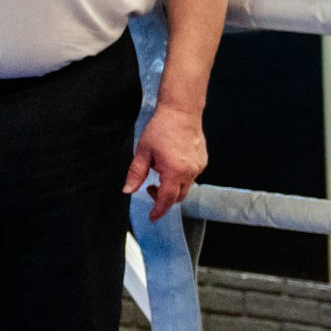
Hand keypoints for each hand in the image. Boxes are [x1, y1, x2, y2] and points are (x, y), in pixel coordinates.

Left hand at [125, 103, 207, 221]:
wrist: (182, 113)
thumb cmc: (161, 129)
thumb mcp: (143, 152)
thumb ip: (135, 174)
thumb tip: (128, 190)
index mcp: (174, 172)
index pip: (166, 199)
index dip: (158, 210)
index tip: (152, 217)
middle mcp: (190, 172)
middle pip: (178, 196)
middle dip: (164, 198)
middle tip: (150, 187)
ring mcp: (198, 167)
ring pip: (185, 186)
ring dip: (172, 185)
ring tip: (161, 168)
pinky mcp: (202, 161)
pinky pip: (191, 176)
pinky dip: (180, 176)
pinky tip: (172, 162)